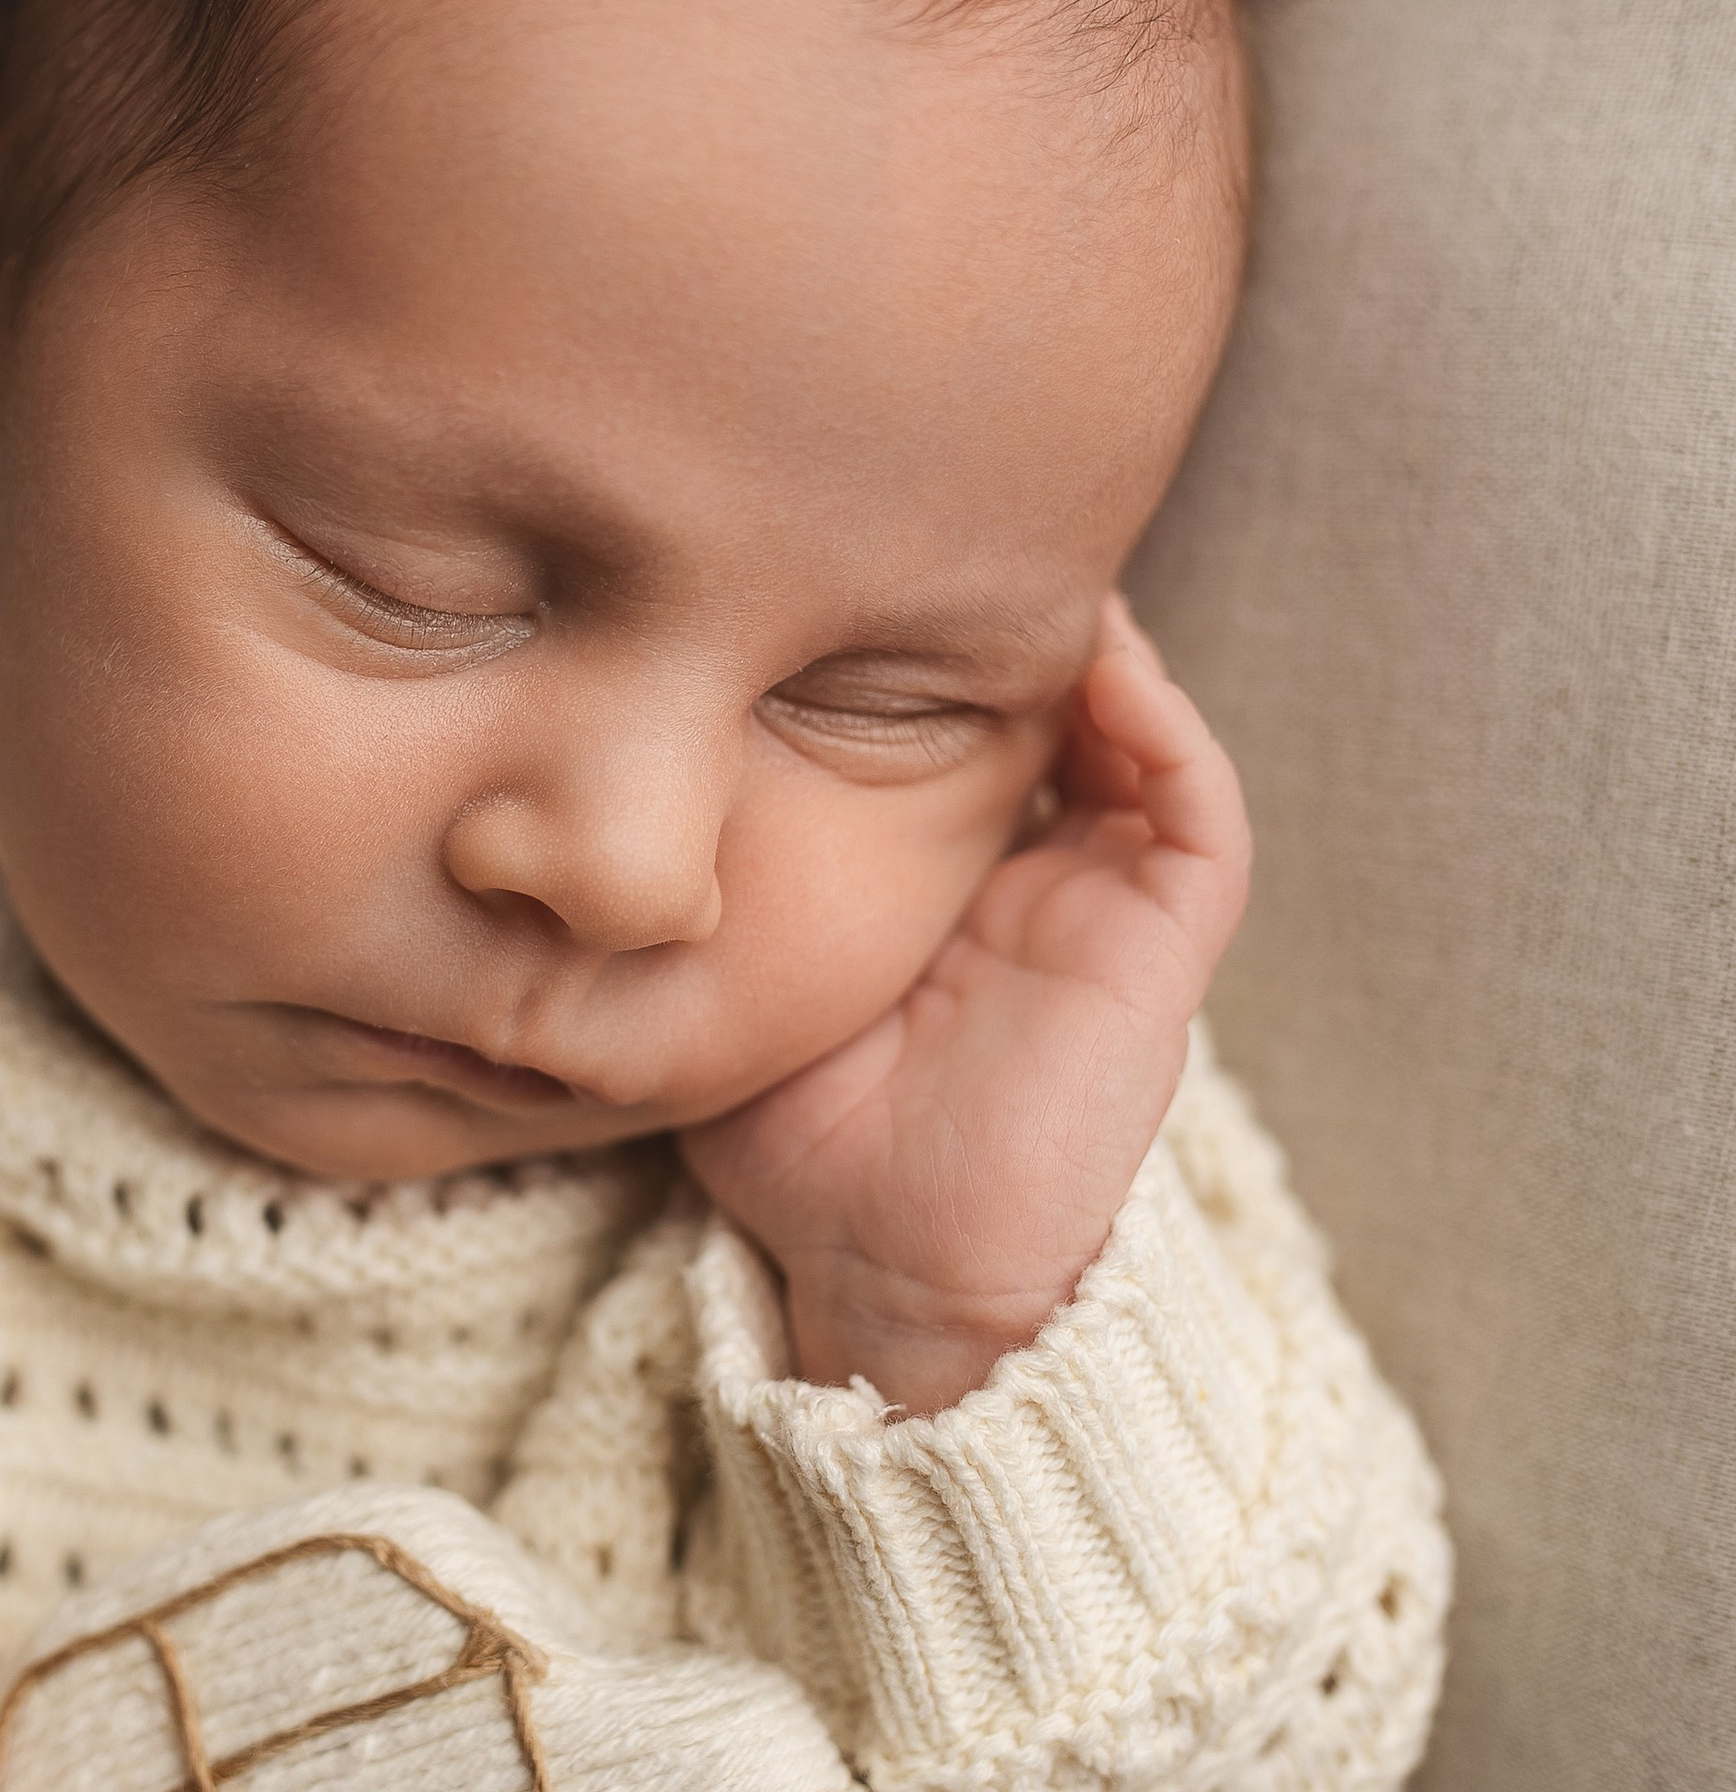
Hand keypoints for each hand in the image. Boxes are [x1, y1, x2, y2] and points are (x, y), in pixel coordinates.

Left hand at [682, 600, 1249, 1411]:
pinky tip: (1103, 656)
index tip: (848, 553)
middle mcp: (1035, 876)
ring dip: (1090, 642)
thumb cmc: (802, 1143)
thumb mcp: (741, 967)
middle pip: (1045, 707)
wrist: (888, 1272)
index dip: (914, 641)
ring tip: (1028, 554)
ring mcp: (1107, 904)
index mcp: (944, 880)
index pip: (950, 727)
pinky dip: (1158, 721)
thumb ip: (713, 875)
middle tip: (942, 519)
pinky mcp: (1164, 944)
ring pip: (1131, 732)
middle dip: (1004, 614)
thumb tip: (599, 782)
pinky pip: (1192, 807)